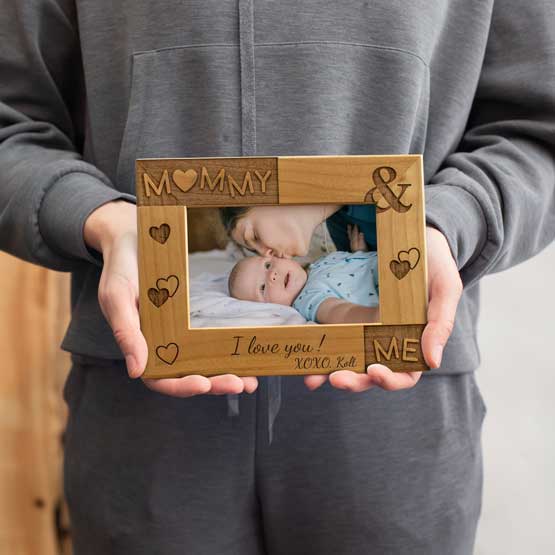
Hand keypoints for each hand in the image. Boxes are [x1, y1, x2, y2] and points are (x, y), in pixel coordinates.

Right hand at [84, 200, 257, 396]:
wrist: (134, 239)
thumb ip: (125, 332)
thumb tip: (136, 372)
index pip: (159, 378)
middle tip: (240, 383)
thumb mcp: (117, 296)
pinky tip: (248, 357)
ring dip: (225, 375)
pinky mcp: (191, 321)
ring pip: (202, 364)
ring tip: (251, 381)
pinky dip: (228, 352)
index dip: (180, 386)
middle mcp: (160, 345)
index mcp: (139, 346)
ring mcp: (177, 334)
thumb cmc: (120, 268)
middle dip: (214, 384)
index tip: (203, 384)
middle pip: (187, 376)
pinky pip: (210, 341)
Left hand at [304, 226, 461, 391]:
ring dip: (333, 372)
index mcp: (416, 344)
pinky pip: (339, 339)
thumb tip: (432, 362)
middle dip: (354, 381)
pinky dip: (325, 350)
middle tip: (336, 378)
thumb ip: (441, 324)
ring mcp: (371, 333)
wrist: (414, 239)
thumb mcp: (446, 288)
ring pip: (352, 362)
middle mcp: (392, 344)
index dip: (390, 380)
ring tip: (313, 379)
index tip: (374, 370)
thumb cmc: (434, 265)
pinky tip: (309, 358)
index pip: (404, 376)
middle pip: (372, 375)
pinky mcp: (354, 320)